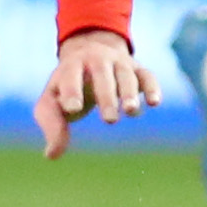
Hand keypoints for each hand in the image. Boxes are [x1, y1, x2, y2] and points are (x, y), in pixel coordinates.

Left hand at [33, 28, 157, 158]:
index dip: (71, 91)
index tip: (73, 108)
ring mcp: (119, 63)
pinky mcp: (138, 69)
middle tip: (109, 120)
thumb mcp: (52, 100)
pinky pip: (147, 76)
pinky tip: (154, 102)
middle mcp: (96, 60)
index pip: (70, 77)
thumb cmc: (68, 85)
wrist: (91, 51)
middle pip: (101, 75)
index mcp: (72, 66)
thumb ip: (51, 124)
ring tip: (130, 111)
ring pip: (125, 75)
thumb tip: (52, 155)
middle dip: (106, 96)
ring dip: (129, 93)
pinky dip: (152, 88)